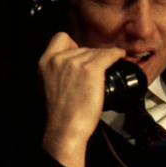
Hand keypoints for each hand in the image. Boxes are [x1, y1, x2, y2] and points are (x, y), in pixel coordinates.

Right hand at [38, 32, 124, 166]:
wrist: (65, 129)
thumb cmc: (59, 115)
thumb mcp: (45, 87)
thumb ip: (53, 73)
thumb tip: (67, 68)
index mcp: (45, 62)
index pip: (61, 38)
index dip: (73, 44)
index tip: (80, 54)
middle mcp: (59, 59)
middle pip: (82, 47)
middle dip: (90, 58)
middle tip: (95, 73)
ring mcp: (76, 63)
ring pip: (96, 52)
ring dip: (103, 60)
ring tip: (106, 71)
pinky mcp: (92, 70)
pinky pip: (108, 55)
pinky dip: (116, 54)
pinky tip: (120, 56)